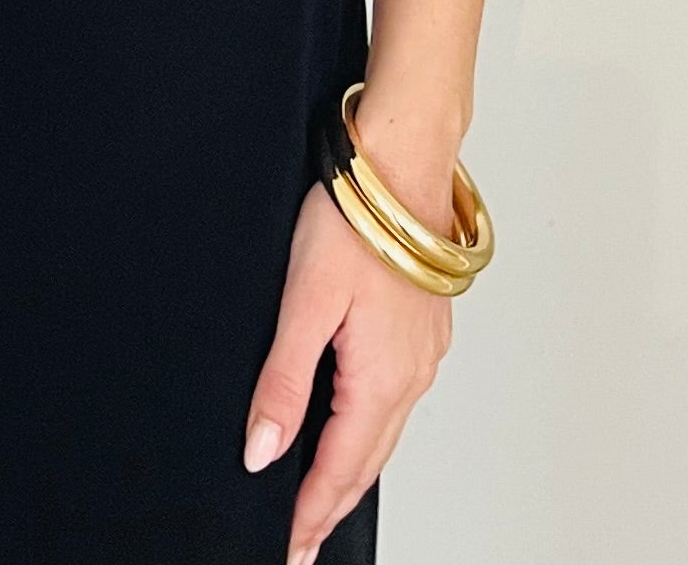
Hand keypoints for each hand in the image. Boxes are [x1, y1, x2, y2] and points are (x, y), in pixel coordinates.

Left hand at [240, 179, 451, 564]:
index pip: (340, 468)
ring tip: (324, 497)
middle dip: (333, 504)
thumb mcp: (304, 301)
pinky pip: (397, 398)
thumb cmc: (356, 218)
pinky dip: (372, 428)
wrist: (403, 161)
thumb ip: (283, 381)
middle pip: (368, 460)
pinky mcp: (424, 327)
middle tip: (305, 541)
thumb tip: (263, 450)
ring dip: (354, 469)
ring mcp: (423, 351)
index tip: (292, 548)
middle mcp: (411, 373)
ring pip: (385, 431)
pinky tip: (356, 424)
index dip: (311, 512)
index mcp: (381, 377)